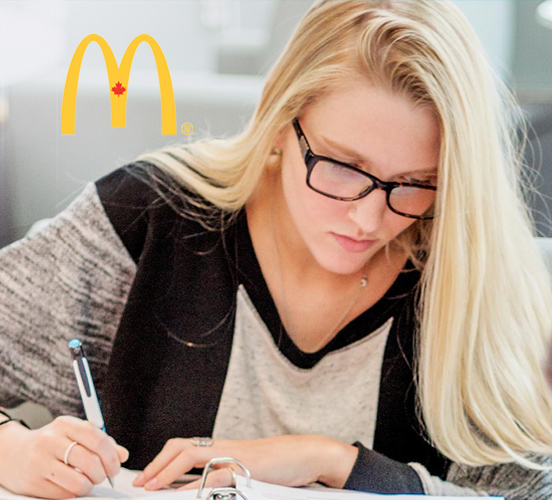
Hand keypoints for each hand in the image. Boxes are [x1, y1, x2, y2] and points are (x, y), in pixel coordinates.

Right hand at [0, 415, 128, 498]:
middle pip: (90, 461)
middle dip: (104, 473)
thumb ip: (101, 442)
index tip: (116, 465)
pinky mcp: (33, 483)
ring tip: (89, 481)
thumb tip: (123, 455)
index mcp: (65, 424)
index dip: (112, 456)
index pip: (97, 439)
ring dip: (90, 485)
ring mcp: (40, 462)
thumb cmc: (52, 443)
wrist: (13, 454)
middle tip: (104, 475)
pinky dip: (75, 493)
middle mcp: (51, 441)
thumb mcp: (75, 434)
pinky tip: (72, 485)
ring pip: (79, 482)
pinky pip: (65, 494)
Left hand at [133, 435, 357, 490]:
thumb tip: (198, 490)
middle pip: (180, 447)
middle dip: (157, 464)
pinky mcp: (245, 466)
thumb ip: (222, 477)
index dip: (162, 462)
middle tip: (142, 484)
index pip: (183, 448)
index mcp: (221, 449)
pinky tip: (188, 493)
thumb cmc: (278, 464)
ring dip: (168, 471)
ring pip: (191, 455)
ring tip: (153, 487)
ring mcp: (233, 455)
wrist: (306, 453)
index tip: (146, 479)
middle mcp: (223, 448)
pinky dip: (198, 484)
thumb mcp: (245, 471)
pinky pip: (215, 474)